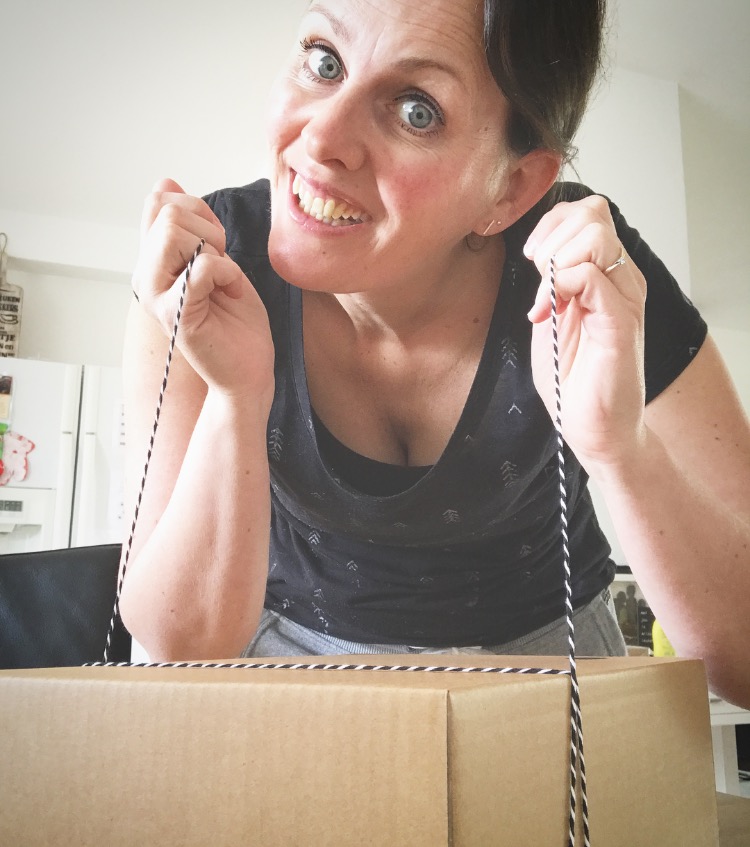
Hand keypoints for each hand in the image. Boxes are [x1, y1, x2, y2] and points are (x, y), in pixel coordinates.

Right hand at [132, 178, 273, 398]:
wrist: (248, 372)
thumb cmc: (236, 324)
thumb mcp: (216, 263)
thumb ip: (191, 229)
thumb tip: (165, 184)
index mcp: (153, 262)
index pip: (157, 204)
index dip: (197, 211)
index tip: (216, 244)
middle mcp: (146, 278)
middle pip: (166, 213)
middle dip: (209, 228)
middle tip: (224, 263)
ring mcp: (157, 297)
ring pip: (173, 233)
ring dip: (214, 250)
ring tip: (225, 279)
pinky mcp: (177, 316)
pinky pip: (199, 267)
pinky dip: (227, 273)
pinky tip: (233, 293)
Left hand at [524, 195, 647, 473]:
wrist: (593, 428)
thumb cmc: (573, 380)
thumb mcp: (550, 319)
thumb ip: (548, 285)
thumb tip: (539, 253)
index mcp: (605, 275)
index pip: (587, 212)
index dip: (551, 224)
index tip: (528, 257)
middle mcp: (620, 279)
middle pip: (593, 212)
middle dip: (551, 238)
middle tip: (537, 279)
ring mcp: (624, 297)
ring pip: (594, 234)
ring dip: (555, 259)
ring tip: (545, 299)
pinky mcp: (621, 321)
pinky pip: (590, 275)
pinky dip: (558, 286)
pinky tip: (548, 314)